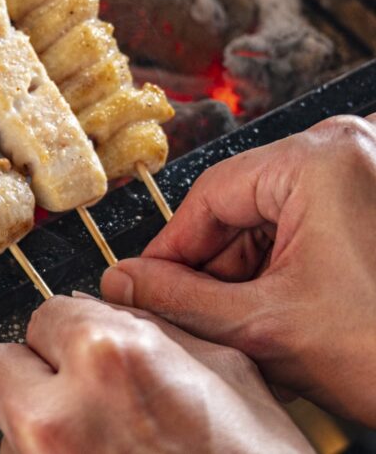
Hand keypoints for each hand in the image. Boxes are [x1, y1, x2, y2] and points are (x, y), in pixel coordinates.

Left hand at [0, 295, 308, 453]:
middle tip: (86, 392)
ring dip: (41, 420)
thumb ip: (149, 328)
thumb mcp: (225, 372)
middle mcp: (57, 411)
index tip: (93, 347)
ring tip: (103, 441)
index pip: (46, 312)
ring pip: (8, 418)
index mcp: (106, 357)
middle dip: (40, 370)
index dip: (76, 330)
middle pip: (3, 362)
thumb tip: (103, 306)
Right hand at [101, 114, 375, 424]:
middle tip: (187, 314)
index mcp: (320, 159)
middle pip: (242, 206)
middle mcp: (350, 151)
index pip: (208, 196)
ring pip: (275, 219)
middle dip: (215, 267)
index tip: (143, 284)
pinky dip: (287, 270)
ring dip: (249, 273)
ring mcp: (369, 174)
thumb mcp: (268, 326)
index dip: (169, 250)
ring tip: (242, 325)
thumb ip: (180, 300)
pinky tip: (280, 312)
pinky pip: (310, 227)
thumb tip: (126, 283)